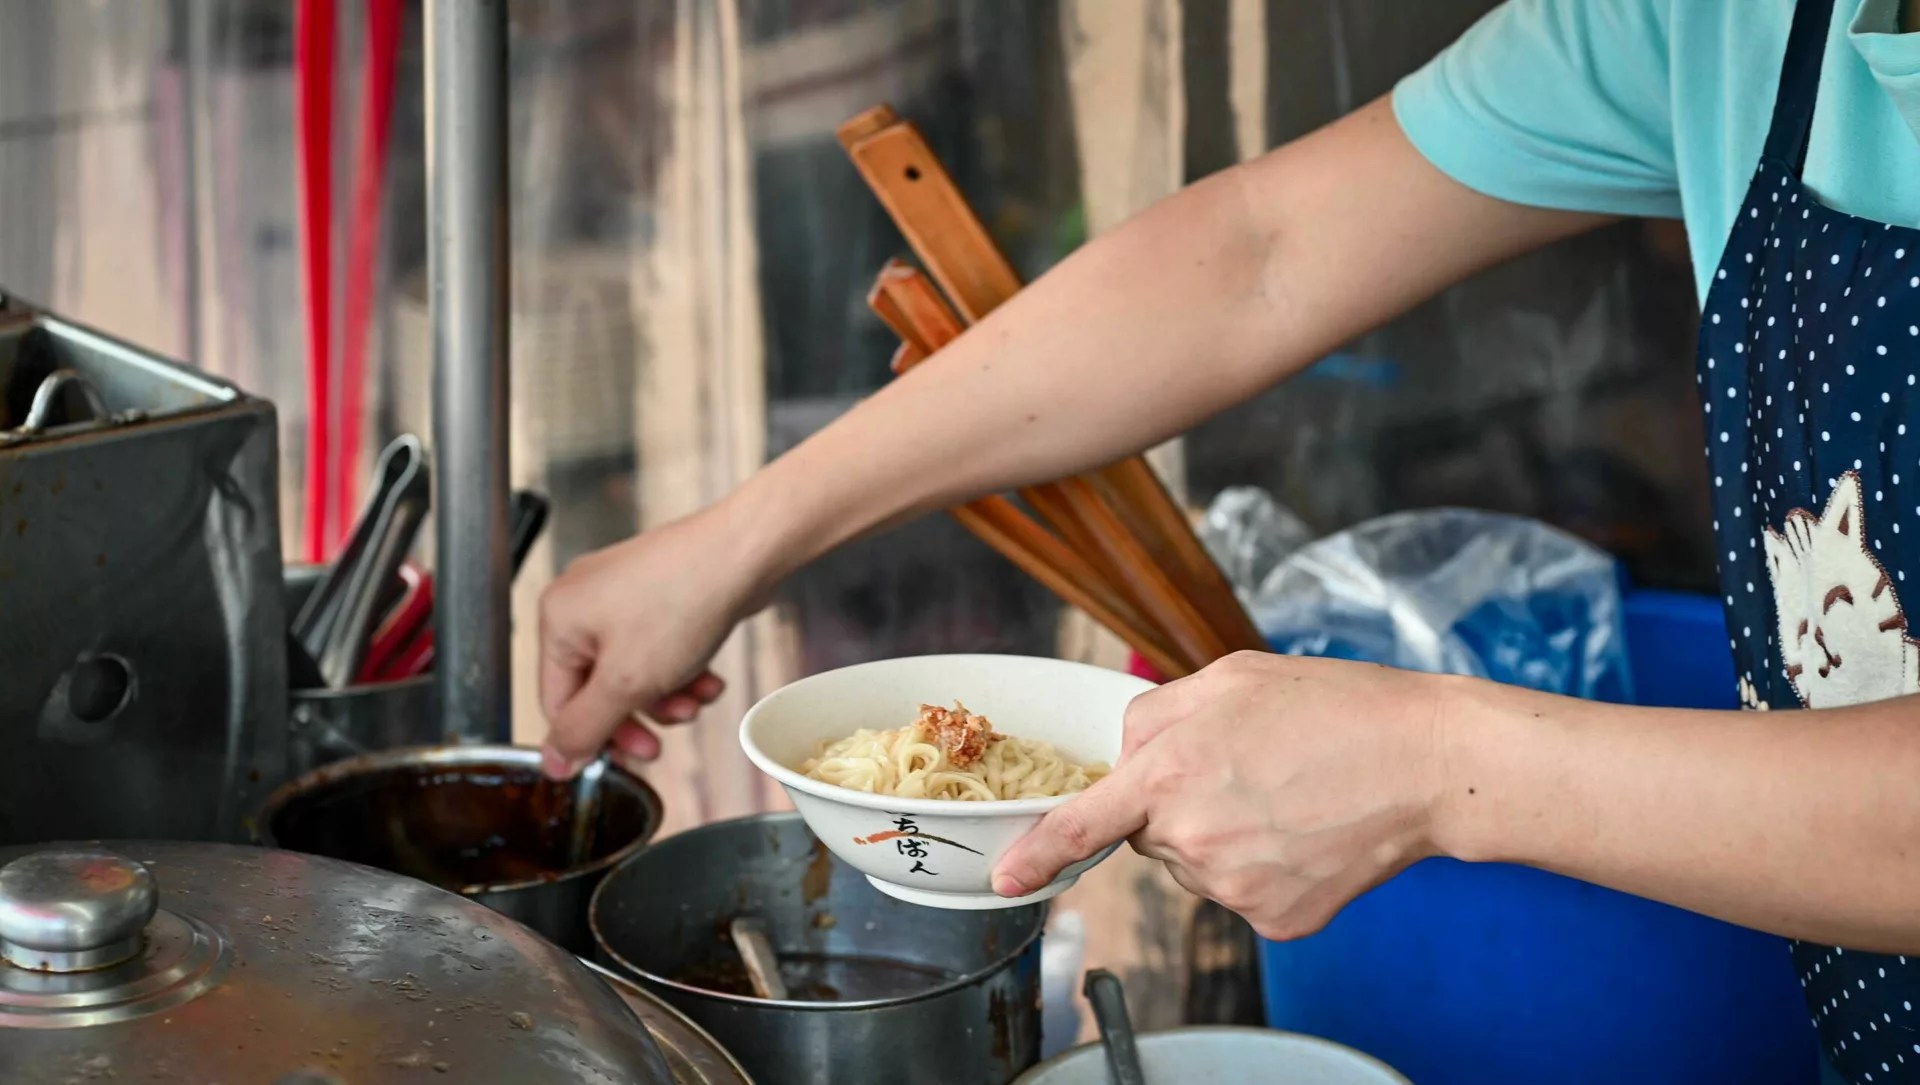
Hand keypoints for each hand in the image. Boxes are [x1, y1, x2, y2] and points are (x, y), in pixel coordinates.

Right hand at [537, 502, 764, 778]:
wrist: (746, 551)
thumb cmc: (683, 601)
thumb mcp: (627, 682)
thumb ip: (586, 727)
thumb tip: (554, 763)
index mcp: (558, 618)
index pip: (557, 702)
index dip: (591, 739)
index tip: (621, 763)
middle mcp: (582, 601)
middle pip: (596, 689)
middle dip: (635, 718)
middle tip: (658, 745)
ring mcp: (621, 594)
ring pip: (632, 673)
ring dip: (665, 697)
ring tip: (696, 700)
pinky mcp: (658, 594)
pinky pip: (658, 649)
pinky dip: (682, 671)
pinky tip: (709, 679)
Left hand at [992, 652, 1462, 939]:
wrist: (1425, 763)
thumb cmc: (1331, 708)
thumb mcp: (1228, 678)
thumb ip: (1155, 714)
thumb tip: (1125, 755)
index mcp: (1170, 773)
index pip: (1083, 824)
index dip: (1038, 854)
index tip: (1007, 879)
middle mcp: (1193, 840)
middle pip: (1152, 833)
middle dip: (1182, 803)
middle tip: (1250, 766)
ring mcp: (1235, 888)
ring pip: (1198, 865)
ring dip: (1224, 835)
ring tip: (1288, 794)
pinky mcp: (1275, 920)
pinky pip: (1243, 893)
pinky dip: (1266, 868)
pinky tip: (1306, 832)